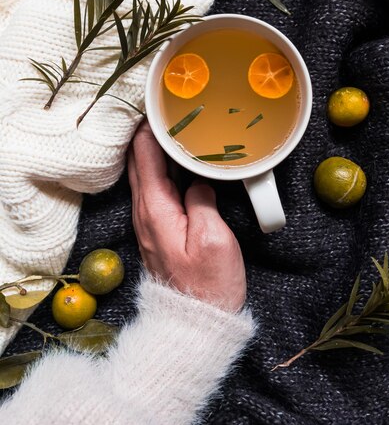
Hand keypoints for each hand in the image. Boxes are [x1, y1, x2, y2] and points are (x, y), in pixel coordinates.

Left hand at [128, 121, 246, 311]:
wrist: (194, 321)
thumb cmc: (207, 285)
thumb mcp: (213, 239)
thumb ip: (202, 201)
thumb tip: (199, 180)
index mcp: (156, 209)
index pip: (144, 155)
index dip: (150, 126)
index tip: (159, 103)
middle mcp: (145, 212)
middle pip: (138, 160)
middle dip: (149, 132)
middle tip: (166, 108)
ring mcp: (149, 221)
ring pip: (145, 173)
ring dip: (154, 149)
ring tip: (173, 127)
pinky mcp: (158, 229)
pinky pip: (154, 188)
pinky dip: (161, 168)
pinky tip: (178, 162)